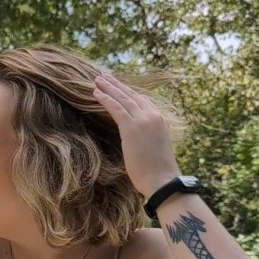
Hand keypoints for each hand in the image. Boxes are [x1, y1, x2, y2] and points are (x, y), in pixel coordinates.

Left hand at [92, 72, 180, 197]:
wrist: (162, 180)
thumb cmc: (157, 173)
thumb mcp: (154, 149)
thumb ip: (146, 138)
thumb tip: (137, 140)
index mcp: (160, 120)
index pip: (141, 101)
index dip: (128, 92)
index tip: (118, 86)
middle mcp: (153, 116)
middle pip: (131, 96)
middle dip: (116, 85)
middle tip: (104, 77)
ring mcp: (143, 120)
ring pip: (123, 98)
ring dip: (108, 88)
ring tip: (97, 80)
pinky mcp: (132, 127)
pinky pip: (116, 108)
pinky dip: (105, 99)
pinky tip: (96, 93)